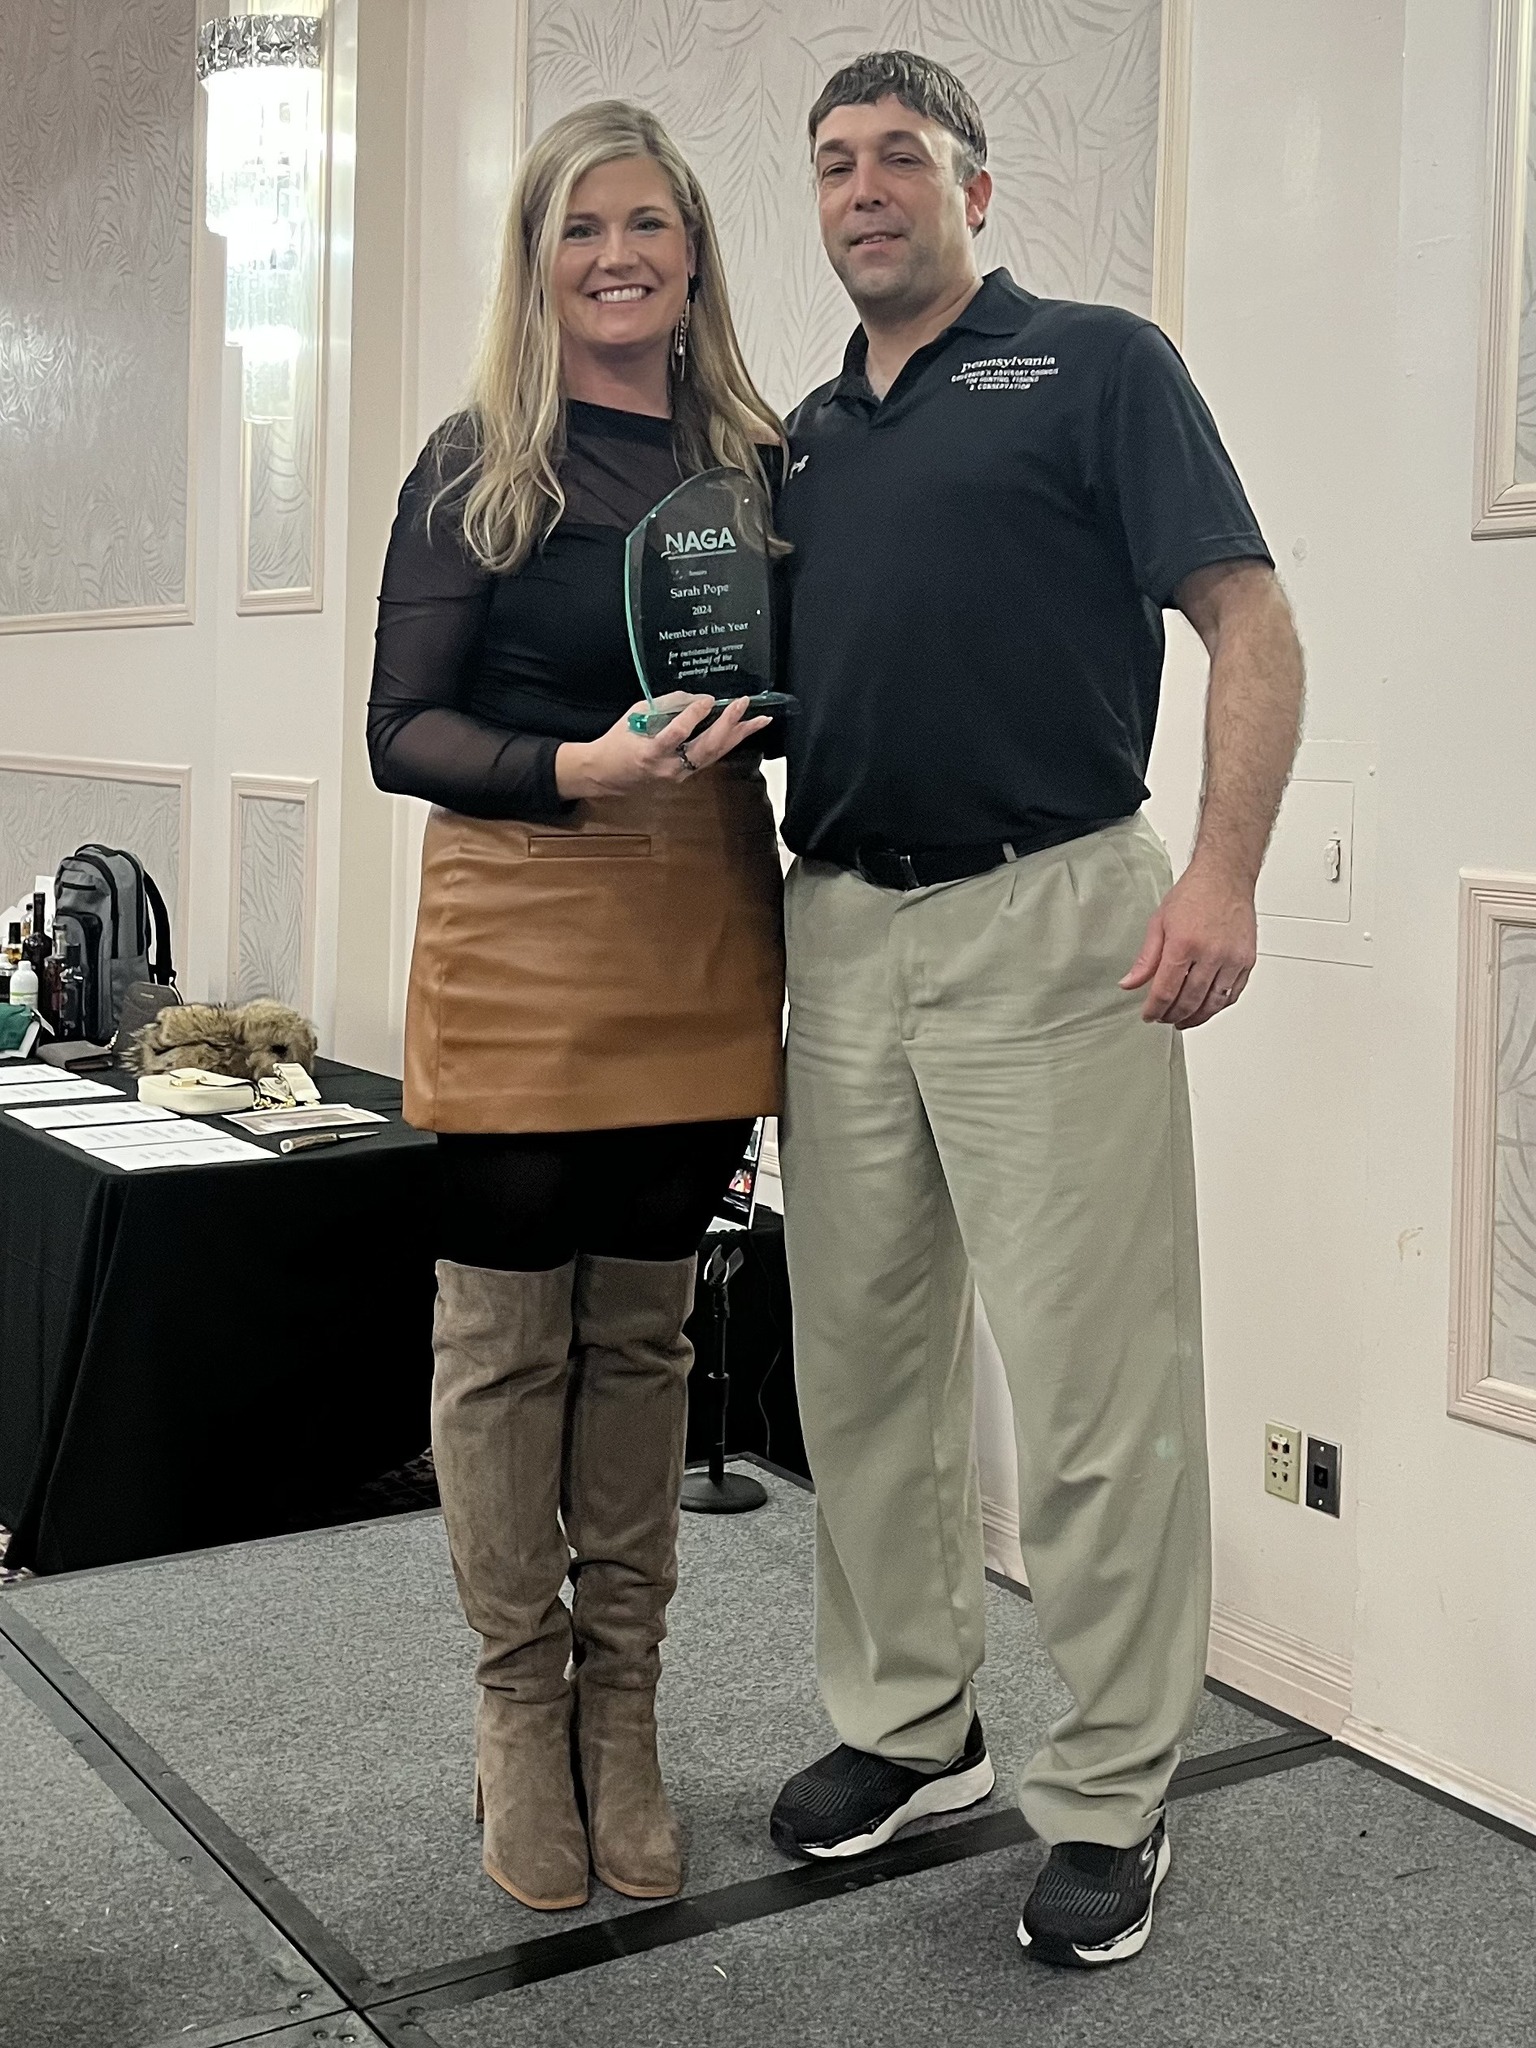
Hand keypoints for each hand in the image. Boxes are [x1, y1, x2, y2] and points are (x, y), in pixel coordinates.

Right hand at [555, 694, 771, 800]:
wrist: (607, 774)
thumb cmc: (619, 741)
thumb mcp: (636, 716)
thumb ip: (666, 706)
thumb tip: (696, 697)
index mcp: (650, 752)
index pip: (676, 735)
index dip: (693, 716)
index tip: (707, 700)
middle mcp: (668, 768)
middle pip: (705, 748)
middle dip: (727, 725)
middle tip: (743, 705)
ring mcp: (679, 775)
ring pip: (714, 755)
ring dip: (738, 736)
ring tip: (759, 719)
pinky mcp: (685, 775)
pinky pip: (710, 758)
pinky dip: (727, 742)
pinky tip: (742, 731)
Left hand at [1120, 858, 1256, 1028]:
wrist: (1225, 877)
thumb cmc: (1194, 894)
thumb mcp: (1159, 922)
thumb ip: (1145, 959)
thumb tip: (1129, 983)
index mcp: (1184, 944)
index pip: (1165, 991)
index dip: (1155, 1009)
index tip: (1149, 1015)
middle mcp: (1211, 954)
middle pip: (1189, 1001)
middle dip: (1173, 1015)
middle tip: (1164, 1018)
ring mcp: (1232, 959)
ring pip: (1212, 1003)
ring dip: (1195, 1017)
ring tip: (1182, 1020)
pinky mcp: (1247, 960)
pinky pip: (1232, 994)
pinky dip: (1217, 1006)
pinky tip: (1206, 1008)